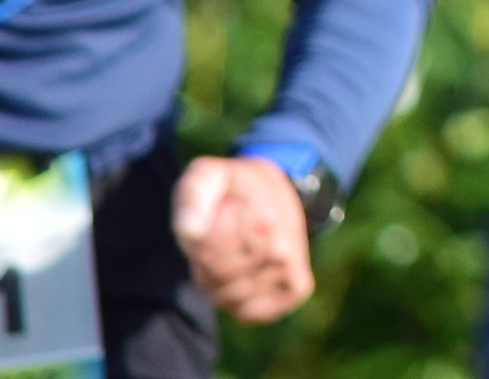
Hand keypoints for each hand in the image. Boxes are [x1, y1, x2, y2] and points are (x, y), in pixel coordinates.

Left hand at [171, 156, 314, 323]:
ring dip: (217, 283)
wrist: (278, 189)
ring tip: (228, 256)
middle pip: (218, 279)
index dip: (198, 245)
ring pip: (230, 299)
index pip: (209, 256)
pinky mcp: (298, 288)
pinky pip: (251, 313)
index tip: (210, 223)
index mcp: (263, 221)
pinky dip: (237, 302)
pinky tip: (241, 277)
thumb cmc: (234, 185)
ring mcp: (292, 270)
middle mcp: (283, 249)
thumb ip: (194, 197)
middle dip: (205, 264)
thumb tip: (191, 232)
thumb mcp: (208, 175)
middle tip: (215, 241)